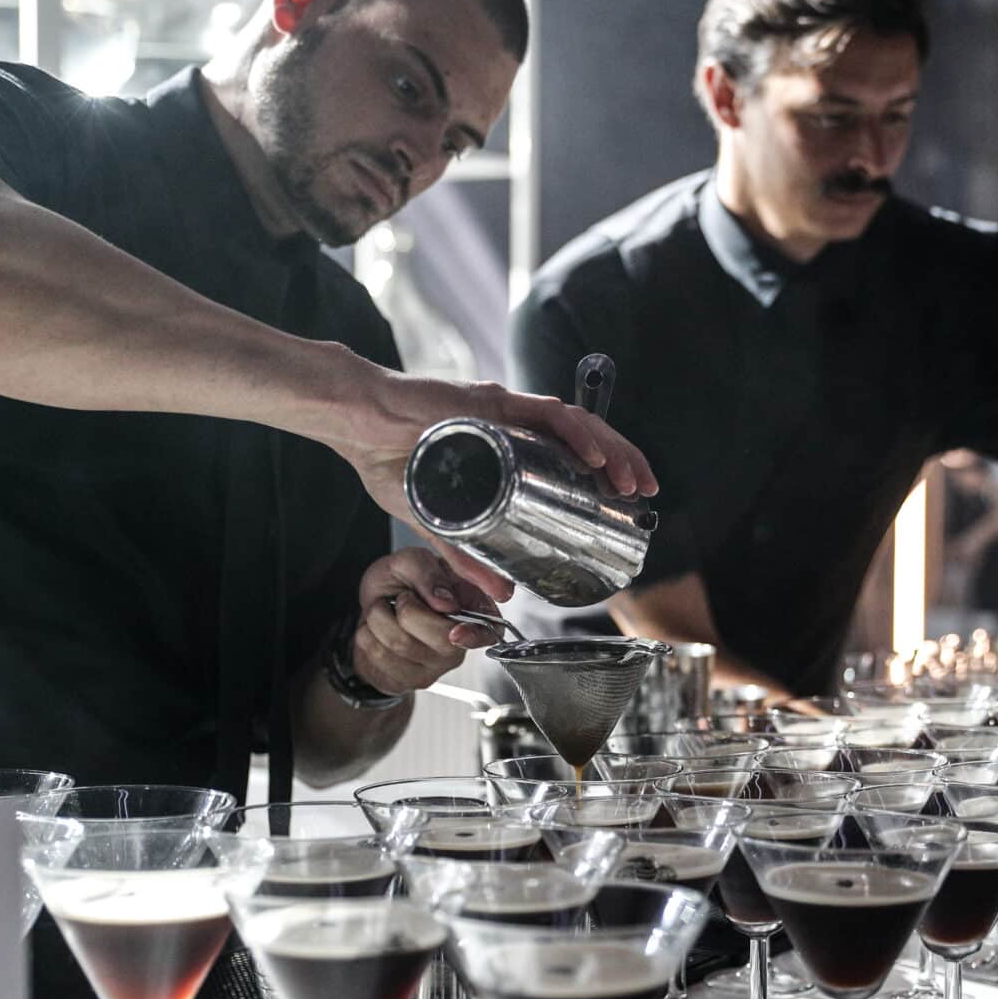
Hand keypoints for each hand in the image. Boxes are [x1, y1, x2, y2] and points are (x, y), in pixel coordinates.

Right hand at [331, 365, 658, 598]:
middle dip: (622, 463)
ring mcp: (506, 412)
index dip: (605, 471)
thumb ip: (464, 554)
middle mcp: (514, 423)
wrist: (354, 424)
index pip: (571, 452)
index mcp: (507, 444)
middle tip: (643, 495)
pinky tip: (594, 458)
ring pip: (576, 425)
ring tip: (630, 482)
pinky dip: (576, 435)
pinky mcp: (492, 403)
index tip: (627, 499)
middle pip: (585, 439)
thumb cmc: (386, 460)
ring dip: (610, 451)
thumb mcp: (433, 520)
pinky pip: (545, 415)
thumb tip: (500, 595)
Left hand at [351, 548, 504, 696]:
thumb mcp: (410, 561)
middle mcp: (462, 640)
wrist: (373, 607)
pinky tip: (377, 629)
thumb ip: (428, 572)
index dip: (474, 634)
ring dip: (379, 618)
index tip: (456, 632)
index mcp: (474, 607)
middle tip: (403, 598)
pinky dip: (367, 634)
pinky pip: (380, 657)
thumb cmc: (401, 582)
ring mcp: (438, 665)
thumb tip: (446, 601)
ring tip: (385, 610)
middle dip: (408, 610)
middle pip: (442, 639)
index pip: (489, 630)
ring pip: (402, 644)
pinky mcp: (411, 680)